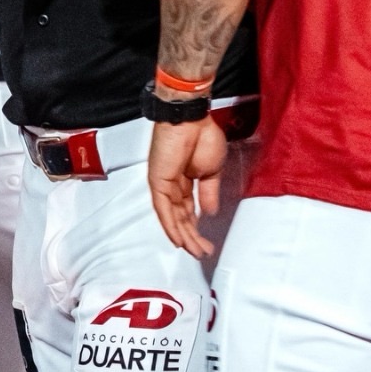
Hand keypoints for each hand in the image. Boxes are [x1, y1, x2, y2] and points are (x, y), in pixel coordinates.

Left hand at [148, 114, 227, 257]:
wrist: (192, 120)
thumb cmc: (203, 137)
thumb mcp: (212, 171)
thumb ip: (209, 192)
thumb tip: (210, 212)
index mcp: (184, 181)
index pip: (188, 210)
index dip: (196, 228)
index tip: (206, 243)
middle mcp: (172, 185)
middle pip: (180, 217)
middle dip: (191, 236)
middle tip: (202, 252)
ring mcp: (164, 184)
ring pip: (172, 217)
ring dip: (183, 235)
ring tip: (195, 251)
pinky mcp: (158, 182)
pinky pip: (164, 208)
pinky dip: (170, 225)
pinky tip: (179, 240)